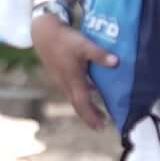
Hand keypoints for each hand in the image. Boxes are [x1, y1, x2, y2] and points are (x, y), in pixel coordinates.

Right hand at [28, 11, 109, 132]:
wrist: (43, 33)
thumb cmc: (64, 39)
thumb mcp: (84, 45)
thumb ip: (100, 54)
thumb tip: (116, 62)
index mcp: (73, 80)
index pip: (83, 104)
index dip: (92, 116)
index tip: (100, 127)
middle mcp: (66, 83)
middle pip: (78, 105)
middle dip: (90, 116)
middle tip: (101, 125)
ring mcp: (62, 80)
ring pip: (74, 98)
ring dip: (86, 106)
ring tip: (98, 111)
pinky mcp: (60, 74)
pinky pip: (72, 90)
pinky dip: (81, 95)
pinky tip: (90, 89)